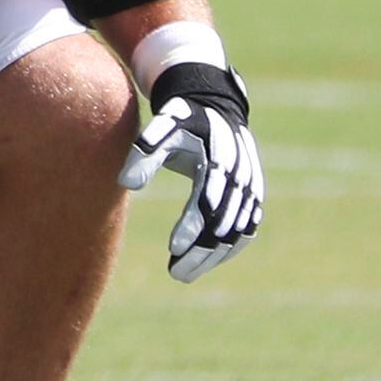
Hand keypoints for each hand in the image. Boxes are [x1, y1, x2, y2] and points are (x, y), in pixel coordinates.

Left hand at [118, 63, 262, 281]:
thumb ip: (143, 153)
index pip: (208, 200)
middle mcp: (240, 175)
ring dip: (214, 256)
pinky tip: (207, 261)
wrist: (215, 106)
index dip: (193, 226)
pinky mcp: (253, 194)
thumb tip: (127, 183)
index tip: (173, 248)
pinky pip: (247, 228)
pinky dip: (230, 248)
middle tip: (176, 273)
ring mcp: (251, 186)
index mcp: (218, 157)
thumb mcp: (161, 128)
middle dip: (202, 251)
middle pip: (224, 223)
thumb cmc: (182, 120)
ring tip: (184, 273)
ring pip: (238, 231)